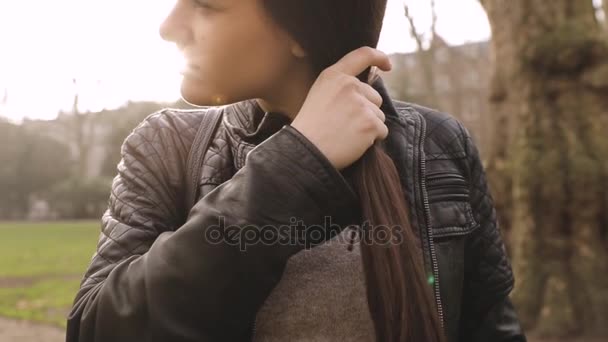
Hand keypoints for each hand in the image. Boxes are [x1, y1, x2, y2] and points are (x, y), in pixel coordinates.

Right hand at [291, 46, 391, 169]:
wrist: (305, 151)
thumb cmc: (310, 128)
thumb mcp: (319, 95)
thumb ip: (341, 88)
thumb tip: (366, 91)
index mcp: (334, 76)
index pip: (363, 55)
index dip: (379, 57)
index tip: (387, 65)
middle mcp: (350, 85)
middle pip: (374, 97)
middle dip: (367, 111)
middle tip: (344, 125)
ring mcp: (361, 104)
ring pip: (379, 115)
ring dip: (368, 126)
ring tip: (345, 134)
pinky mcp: (370, 123)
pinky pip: (382, 131)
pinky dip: (372, 139)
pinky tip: (353, 143)